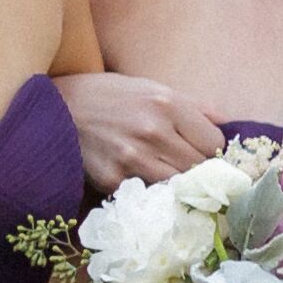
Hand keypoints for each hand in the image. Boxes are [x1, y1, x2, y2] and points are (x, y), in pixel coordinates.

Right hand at [61, 68, 228, 192]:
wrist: (55, 108)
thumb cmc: (107, 95)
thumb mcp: (150, 87)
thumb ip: (192, 106)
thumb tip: (227, 124)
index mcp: (167, 104)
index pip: (214, 143)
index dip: (212, 150)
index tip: (201, 152)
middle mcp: (153, 131)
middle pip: (200, 168)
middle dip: (198, 170)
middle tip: (186, 168)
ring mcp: (132, 159)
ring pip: (178, 186)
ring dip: (177, 185)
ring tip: (167, 178)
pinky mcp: (113, 180)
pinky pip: (147, 195)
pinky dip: (149, 192)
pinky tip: (140, 180)